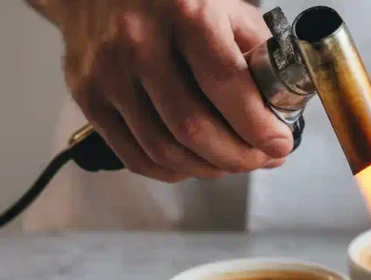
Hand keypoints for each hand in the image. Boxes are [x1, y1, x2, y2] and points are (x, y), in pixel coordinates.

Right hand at [55, 0, 291, 180]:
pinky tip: (195, 163)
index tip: (280, 144)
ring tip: (233, 162)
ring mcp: (109, 72)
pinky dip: (173, 171)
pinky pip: (135, 156)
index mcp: (185, 12)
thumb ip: (258, 54)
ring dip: (209, 168)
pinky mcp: (88, 96)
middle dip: (238, 157)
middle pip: (193, 127)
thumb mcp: (226, 7)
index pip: (227, 84)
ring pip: (165, 150)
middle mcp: (140, 41)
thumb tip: (282, 111)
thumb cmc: (172, 0)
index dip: (258, 126)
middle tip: (261, 158)